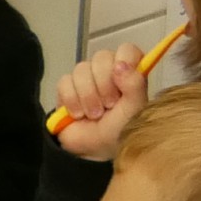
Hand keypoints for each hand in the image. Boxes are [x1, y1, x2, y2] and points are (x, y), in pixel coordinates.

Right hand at [50, 41, 151, 160]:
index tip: (122, 81)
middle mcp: (108, 71)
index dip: (124, 61)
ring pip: (81, 69)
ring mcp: (86, 78)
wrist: (93, 151)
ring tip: (95, 114)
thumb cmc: (119, 131)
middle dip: (104, 85)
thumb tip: (121, 65)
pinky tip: (78, 114)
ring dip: (88, 96)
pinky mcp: (67, 87)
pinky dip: (72, 101)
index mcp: (129, 73)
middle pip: (101, 57)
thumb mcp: (134, 111)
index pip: (127, 50)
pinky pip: (65, 82)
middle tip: (109, 106)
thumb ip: (135, 86)